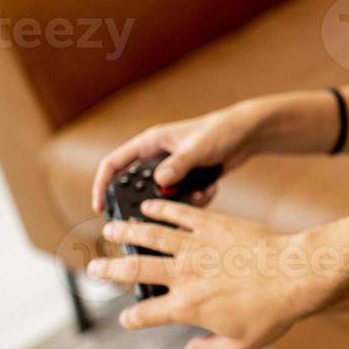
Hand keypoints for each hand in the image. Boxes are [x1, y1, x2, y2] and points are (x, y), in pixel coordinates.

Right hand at [87, 201, 335, 348]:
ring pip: (150, 236)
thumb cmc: (273, 312)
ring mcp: (198, 247)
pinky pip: (181, 215)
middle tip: (93, 268)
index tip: (126, 318)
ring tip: (110, 228)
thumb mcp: (242, 346)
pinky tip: (148, 206)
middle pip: (134, 270)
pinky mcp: (214, 225)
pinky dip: (162, 209)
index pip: (145, 315)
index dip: (131, 319)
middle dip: (109, 269)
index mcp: (187, 307)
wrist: (298, 274)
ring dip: (126, 231)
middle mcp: (184, 275)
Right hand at [91, 103, 264, 214]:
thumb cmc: (220, 131)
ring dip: (178, 202)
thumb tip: (160, 182)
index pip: (114, 164)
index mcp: (151, 144)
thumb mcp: (197, 148)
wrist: (249, 134)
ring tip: (196, 195)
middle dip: (146, 202)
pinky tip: (211, 189)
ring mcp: (174, 170)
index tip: (100, 207)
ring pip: (164, 196)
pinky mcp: (190, 180)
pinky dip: (197, 199)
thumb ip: (178, 165)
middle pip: (138, 186)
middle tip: (152, 218)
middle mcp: (159, 158)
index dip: (102, 185)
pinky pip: (185, 198)